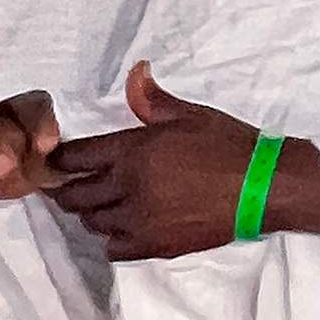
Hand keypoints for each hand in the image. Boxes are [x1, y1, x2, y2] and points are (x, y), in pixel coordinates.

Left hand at [47, 63, 271, 262]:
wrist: (262, 187)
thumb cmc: (228, 144)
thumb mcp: (190, 114)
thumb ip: (152, 100)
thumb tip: (135, 71)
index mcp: (132, 151)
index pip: (75, 158)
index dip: (59, 160)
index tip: (57, 161)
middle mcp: (127, 187)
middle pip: (75, 196)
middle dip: (67, 190)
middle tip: (72, 186)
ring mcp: (139, 220)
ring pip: (92, 223)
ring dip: (92, 213)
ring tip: (103, 205)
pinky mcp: (154, 246)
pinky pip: (114, 248)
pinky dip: (113, 239)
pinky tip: (126, 227)